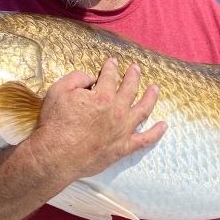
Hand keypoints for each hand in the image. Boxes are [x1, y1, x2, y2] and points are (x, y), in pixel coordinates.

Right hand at [19, 58, 165, 186]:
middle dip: (133, 76)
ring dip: (150, 97)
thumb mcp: (58, 91)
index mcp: (102, 96)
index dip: (111, 67)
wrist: (56, 156)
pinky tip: (164, 125)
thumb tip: (90, 78)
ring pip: (143, 110)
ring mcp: (123, 130)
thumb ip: (76, 78)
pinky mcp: (123, 148)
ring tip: (155, 89)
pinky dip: (156, 132)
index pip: (109, 76)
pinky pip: (145, 139)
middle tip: (136, 69)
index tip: (112, 63)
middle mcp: (117, 111)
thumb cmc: (55, 124)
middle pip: (130, 89)